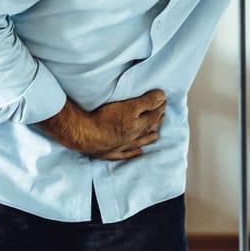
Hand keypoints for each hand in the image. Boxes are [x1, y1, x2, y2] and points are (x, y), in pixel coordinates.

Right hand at [35, 90, 166, 160]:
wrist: (85, 135)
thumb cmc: (105, 119)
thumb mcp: (129, 106)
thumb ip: (146, 101)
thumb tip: (162, 97)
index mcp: (139, 125)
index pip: (153, 114)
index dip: (159, 106)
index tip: (164, 100)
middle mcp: (133, 137)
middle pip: (148, 128)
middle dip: (156, 121)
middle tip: (163, 116)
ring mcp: (122, 146)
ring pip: (140, 142)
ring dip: (149, 138)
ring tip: (156, 135)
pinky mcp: (111, 152)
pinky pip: (126, 153)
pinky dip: (134, 153)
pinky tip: (139, 152)